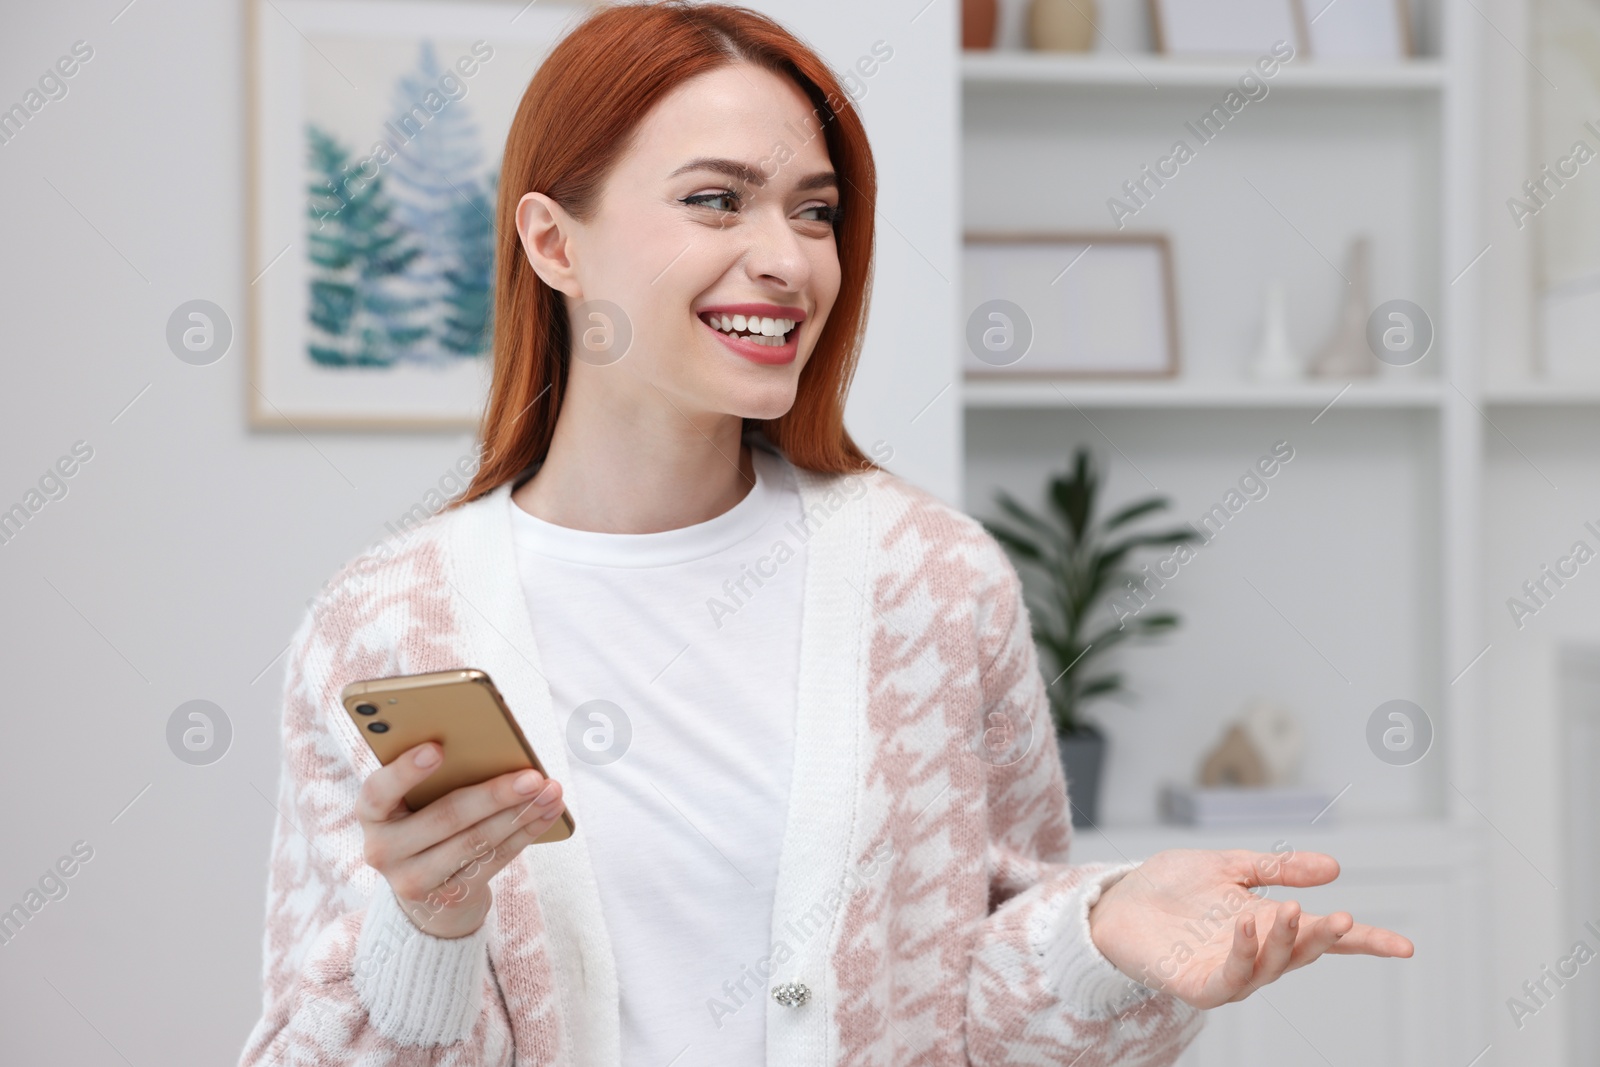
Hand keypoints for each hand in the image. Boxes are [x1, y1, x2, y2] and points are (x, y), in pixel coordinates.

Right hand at [356, 742, 566, 938]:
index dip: (406, 771)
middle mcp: (383, 849)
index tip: (437, 748)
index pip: (379, 790)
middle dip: (495, 795)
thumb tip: (496, 751)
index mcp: (372, 813)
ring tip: (551, 792)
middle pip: (445, 817)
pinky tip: (547, 814)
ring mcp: (413, 880)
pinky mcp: (447, 898)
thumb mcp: (416, 799)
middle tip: (533, 777)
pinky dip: (524, 834)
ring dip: (520, 814)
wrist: (425, 889)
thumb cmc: (425, 819)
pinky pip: (492, 860)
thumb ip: (438, 777)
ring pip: (475, 841)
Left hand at [1086, 848, 1412, 1009]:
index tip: (1405, 947)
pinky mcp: (1199, 985)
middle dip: (1327, 939)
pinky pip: (1231, 978)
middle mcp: (1255, 952)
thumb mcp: (1228, 866)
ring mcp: (1229, 972)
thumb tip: (1334, 868)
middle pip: (1305, 953)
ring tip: (1296, 911)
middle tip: (1345, 919)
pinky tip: (1246, 927)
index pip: (1324, 936)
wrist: (1115, 900)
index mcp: (1268, 923)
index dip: (1364, 943)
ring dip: (1289, 942)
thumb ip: (1277, 868)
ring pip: (1274, 967)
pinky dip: (1244, 955)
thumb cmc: (1168, 886)